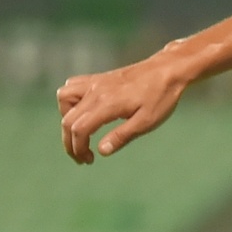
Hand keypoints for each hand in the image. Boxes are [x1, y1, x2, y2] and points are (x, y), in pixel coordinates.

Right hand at [57, 52, 190, 162]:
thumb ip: (122, 136)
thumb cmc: (160, 97)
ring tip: (82, 132)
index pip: (79, 129)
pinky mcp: (97, 78)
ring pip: (63, 98)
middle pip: (68, 119)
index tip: (88, 160)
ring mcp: (94, 82)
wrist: (167, 70)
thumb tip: (101, 151)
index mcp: (107, 104)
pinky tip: (84, 111)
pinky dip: (70, 100)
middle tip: (83, 157)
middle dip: (70, 142)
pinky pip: (72, 86)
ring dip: (67, 118)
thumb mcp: (146, 122)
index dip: (78, 148)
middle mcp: (94, 91)